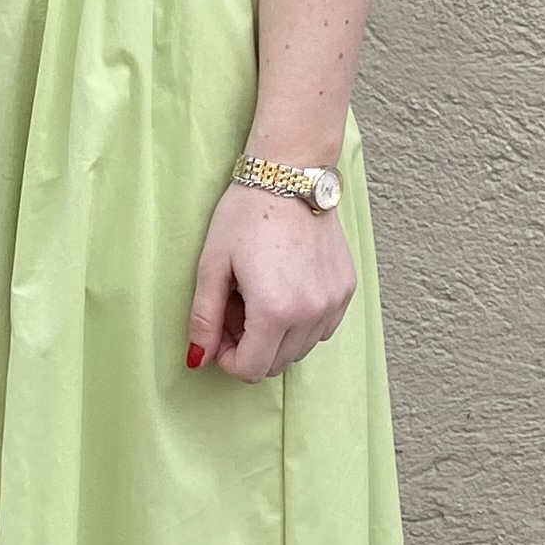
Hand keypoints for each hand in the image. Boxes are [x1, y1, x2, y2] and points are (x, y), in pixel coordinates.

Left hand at [187, 183, 357, 381]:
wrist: (290, 174)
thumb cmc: (246, 214)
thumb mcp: (212, 265)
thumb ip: (205, 318)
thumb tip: (198, 358)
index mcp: (275, 311)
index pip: (252, 370)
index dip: (228, 359)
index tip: (220, 333)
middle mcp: (310, 313)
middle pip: (276, 364)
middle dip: (250, 346)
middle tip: (236, 308)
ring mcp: (333, 302)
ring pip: (301, 349)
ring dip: (276, 336)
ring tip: (260, 296)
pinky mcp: (346, 289)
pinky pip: (322, 327)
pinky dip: (302, 322)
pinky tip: (286, 289)